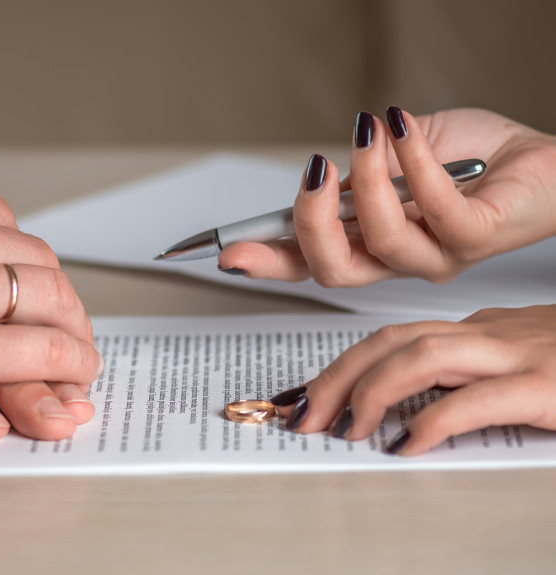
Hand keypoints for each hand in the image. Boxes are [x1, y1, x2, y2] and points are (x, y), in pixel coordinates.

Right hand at [219, 107, 555, 285]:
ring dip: (365, 180)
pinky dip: (411, 160)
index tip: (228, 252)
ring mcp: (437, 257)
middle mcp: (397, 261)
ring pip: (380, 240)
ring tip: (366, 134)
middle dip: (308, 224)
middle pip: (332, 270)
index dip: (265, 262)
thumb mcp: (396, 159)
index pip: (307, 263)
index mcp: (370, 244)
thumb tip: (323, 172)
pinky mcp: (476, 239)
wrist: (545, 165)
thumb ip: (359, 172)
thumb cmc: (474, 162)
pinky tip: (402, 126)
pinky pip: (433, 208)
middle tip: (312, 174)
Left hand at [276, 304, 555, 454]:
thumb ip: (465, 383)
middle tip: (301, 414)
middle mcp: (491, 335)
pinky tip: (408, 445)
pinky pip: (477, 399)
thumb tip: (406, 417)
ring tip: (343, 427)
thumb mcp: (517, 370)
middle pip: (391, 340)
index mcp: (480, 332)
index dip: (339, 364)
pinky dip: (434, 422)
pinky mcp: (548, 385)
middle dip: (335, 375)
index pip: (391, 336)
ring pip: (422, 355)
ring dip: (369, 390)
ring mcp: (520, 355)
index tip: (304, 395)